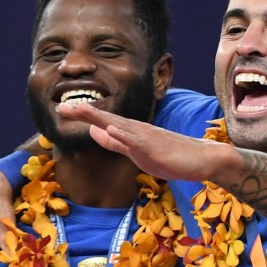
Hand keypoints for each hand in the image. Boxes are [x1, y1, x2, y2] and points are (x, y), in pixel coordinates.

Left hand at [56, 102, 227, 182]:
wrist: (203, 160)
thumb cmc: (171, 157)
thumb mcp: (137, 153)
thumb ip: (116, 144)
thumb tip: (95, 133)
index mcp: (130, 133)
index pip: (102, 122)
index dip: (83, 116)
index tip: (62, 109)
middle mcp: (137, 131)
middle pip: (107, 120)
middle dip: (84, 113)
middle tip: (62, 106)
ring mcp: (147, 138)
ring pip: (119, 126)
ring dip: (100, 118)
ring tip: (81, 110)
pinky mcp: (157, 149)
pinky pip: (138, 142)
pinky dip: (124, 135)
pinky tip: (111, 130)